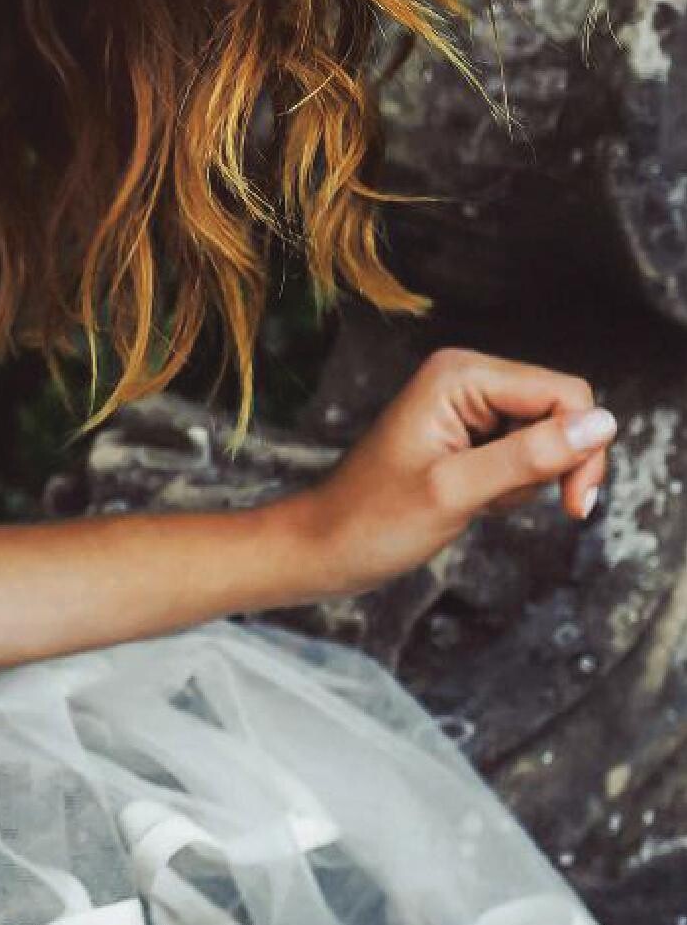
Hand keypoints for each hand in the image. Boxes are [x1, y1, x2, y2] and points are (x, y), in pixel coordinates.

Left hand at [288, 346, 616, 596]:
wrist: (322, 550)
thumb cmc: (372, 523)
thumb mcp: (456, 492)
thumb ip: (530, 456)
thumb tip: (603, 423)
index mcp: (461, 374)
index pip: (566, 393)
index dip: (583, 447)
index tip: (576, 504)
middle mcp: (467, 377)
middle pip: (562, 412)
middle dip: (554, 465)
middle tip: (514, 506)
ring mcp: (467, 405)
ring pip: (547, 438)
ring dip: (528, 481)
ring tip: (477, 502)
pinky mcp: (467, 434)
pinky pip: (522, 455)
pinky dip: (511, 487)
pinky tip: (475, 502)